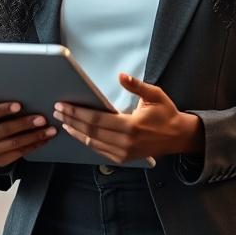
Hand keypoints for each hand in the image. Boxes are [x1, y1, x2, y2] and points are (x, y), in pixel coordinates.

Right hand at [0, 99, 56, 166]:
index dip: (1, 110)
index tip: (19, 105)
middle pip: (2, 131)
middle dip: (24, 124)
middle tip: (42, 118)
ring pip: (13, 144)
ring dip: (34, 137)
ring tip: (50, 129)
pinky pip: (18, 154)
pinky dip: (34, 146)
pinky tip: (45, 139)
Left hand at [54, 73, 202, 163]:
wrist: (178, 137)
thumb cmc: (166, 114)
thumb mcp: (155, 95)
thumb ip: (137, 86)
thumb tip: (121, 76)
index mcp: (131, 126)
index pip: (96, 120)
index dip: (77, 112)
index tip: (63, 105)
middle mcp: (125, 142)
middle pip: (90, 131)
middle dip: (71, 120)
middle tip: (57, 111)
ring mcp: (123, 153)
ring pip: (92, 142)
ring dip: (75, 132)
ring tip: (63, 121)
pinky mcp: (123, 158)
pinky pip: (99, 150)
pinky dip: (86, 141)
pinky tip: (78, 133)